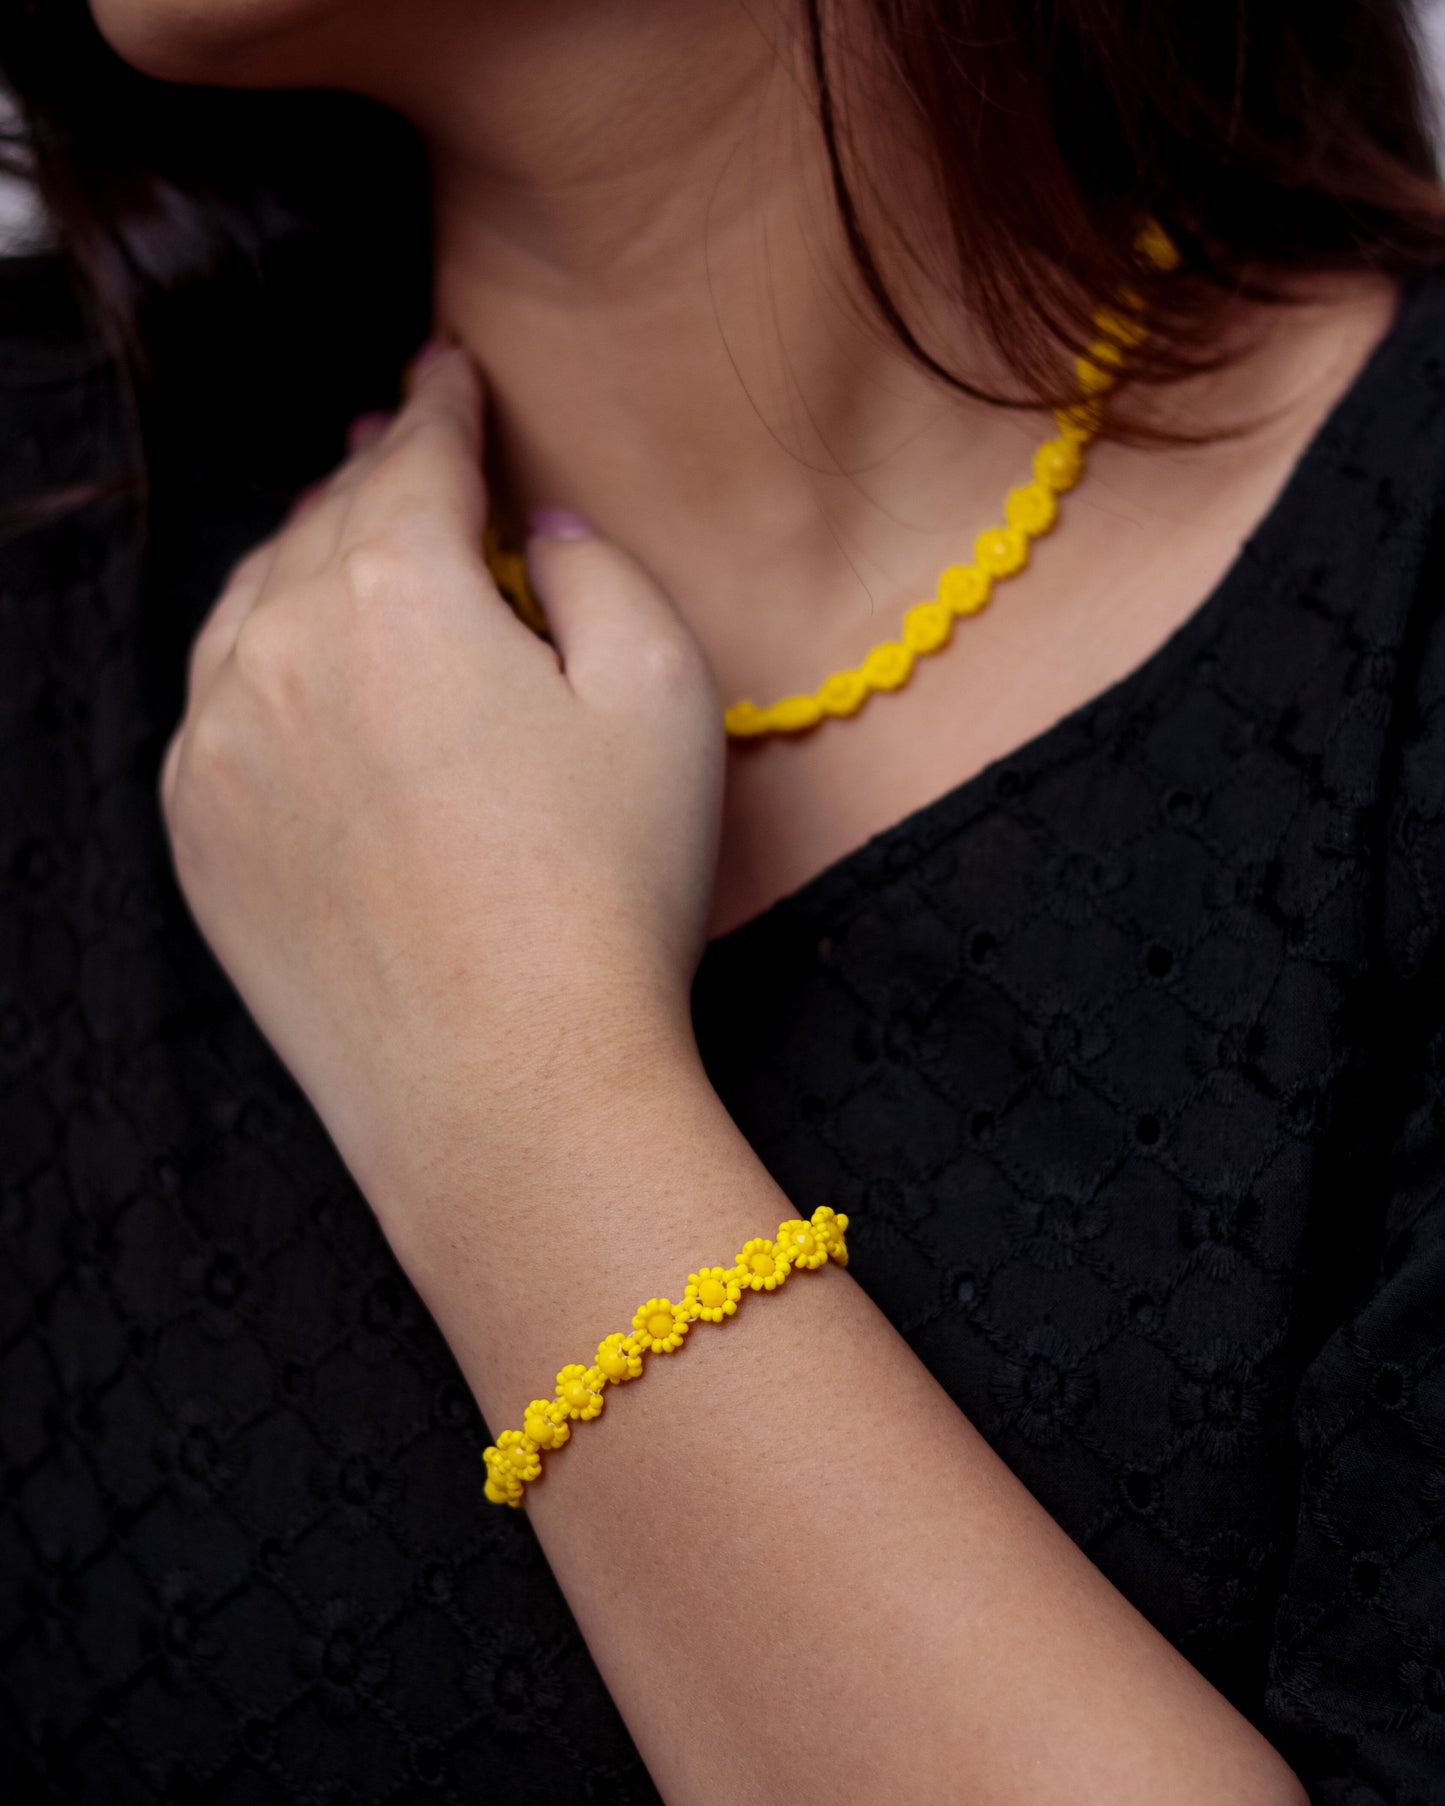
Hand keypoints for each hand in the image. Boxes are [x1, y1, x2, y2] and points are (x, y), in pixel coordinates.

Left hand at [158, 344, 724, 1230]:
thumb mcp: (664, 695)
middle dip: (369, 475)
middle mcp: (278, 649)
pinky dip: (260, 663)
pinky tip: (301, 677)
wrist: (509, 1090)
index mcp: (395, 591)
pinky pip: (219, 706)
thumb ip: (600, 573)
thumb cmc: (605, 893)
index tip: (447, 372)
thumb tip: (540, 538)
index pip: (413, 460)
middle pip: (324, 524)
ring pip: (253, 607)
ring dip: (306, 562)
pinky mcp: (200, 838)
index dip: (441, 405)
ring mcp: (219, 747)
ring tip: (349, 547)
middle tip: (400, 443)